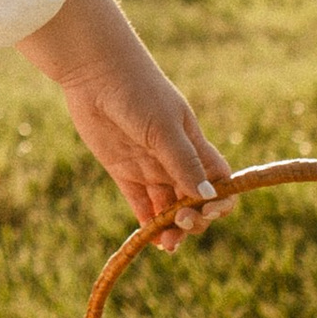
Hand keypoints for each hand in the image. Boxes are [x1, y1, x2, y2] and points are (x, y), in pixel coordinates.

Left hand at [20, 0, 235, 251]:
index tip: (210, 210)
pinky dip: (147, 224)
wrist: (95, 73)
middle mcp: (174, 159)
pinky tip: (149, 238)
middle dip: (195, 218)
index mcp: (194, 145)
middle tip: (181, 222)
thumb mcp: (164, 127)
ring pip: (168, 207)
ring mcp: (149, 166)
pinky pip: (141, 205)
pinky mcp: (123, 171)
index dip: (221, 200)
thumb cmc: (137, 91)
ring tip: (166, 244)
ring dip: (171, 228)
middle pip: (195, 200)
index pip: (220, 181)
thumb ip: (183, 162)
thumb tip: (207, 198)